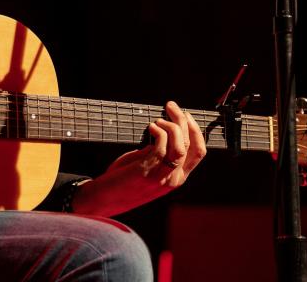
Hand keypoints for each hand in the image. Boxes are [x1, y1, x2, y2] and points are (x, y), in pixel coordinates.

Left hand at [71, 101, 205, 215]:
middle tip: (171, 106)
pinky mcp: (147, 172)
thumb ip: (159, 154)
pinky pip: (160, 148)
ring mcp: (162, 176)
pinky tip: (151, 127)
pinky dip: (158, 133)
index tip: (185, 114)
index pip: (199, 151)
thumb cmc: (125, 180)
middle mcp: (175, 178)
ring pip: (180, 146)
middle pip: (190, 145)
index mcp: (178, 177)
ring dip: (171, 127)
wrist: (106, 199)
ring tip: (158, 120)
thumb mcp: (149, 166)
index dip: (195, 129)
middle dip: (182, 120)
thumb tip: (164, 133)